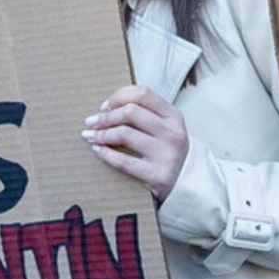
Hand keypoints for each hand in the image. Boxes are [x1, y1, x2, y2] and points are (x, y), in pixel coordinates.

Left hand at [83, 85, 188, 200]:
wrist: (187, 184)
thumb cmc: (168, 151)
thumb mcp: (165, 128)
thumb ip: (145, 114)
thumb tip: (108, 106)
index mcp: (174, 116)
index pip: (142, 94)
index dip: (119, 96)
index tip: (105, 106)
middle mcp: (172, 133)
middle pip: (130, 112)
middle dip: (105, 116)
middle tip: (92, 121)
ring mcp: (167, 154)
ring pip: (124, 134)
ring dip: (101, 134)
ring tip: (90, 135)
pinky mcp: (158, 175)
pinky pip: (123, 161)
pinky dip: (106, 153)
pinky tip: (98, 149)